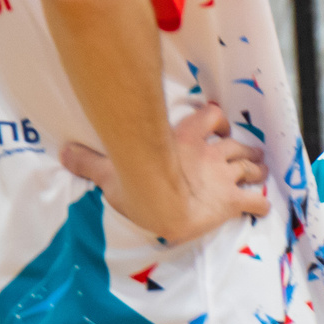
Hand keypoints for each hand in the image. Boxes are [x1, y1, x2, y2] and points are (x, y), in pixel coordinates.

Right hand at [58, 101, 267, 244]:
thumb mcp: (110, 170)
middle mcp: (210, 154)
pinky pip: (257, 201)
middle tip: (249, 155)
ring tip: (260, 172)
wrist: (160, 205)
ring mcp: (224, 176)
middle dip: (246, 149)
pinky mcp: (232, 201)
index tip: (219, 129)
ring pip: (252, 167)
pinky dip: (262, 204)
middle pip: (238, 145)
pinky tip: (262, 208)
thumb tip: (62, 154)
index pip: (211, 116)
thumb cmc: (136, 184)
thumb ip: (89, 161)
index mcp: (186, 139)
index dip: (218, 121)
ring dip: (258, 170)